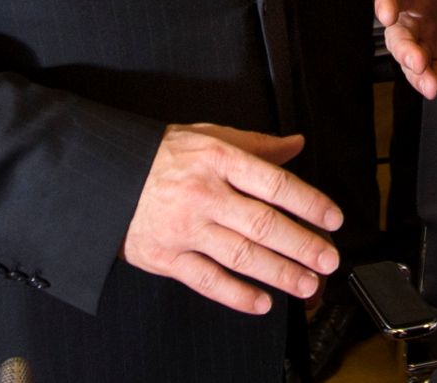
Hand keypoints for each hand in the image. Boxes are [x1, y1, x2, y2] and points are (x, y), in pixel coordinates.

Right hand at [121, 123, 342, 314]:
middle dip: (302, 246)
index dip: (309, 203)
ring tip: (307, 284)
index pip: (274, 183)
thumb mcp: (208, 135)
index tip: (333, 219)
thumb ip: (256, 143)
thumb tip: (296, 144)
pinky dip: (237, 295)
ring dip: (280, 273)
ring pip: (241, 256)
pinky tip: (261, 302)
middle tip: (329, 259)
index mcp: (218, 159)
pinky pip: (208, 281)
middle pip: (263, 225)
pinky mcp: (167, 257)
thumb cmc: (161, 155)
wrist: (103, 176)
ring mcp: (185, 228)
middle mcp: (204, 194)